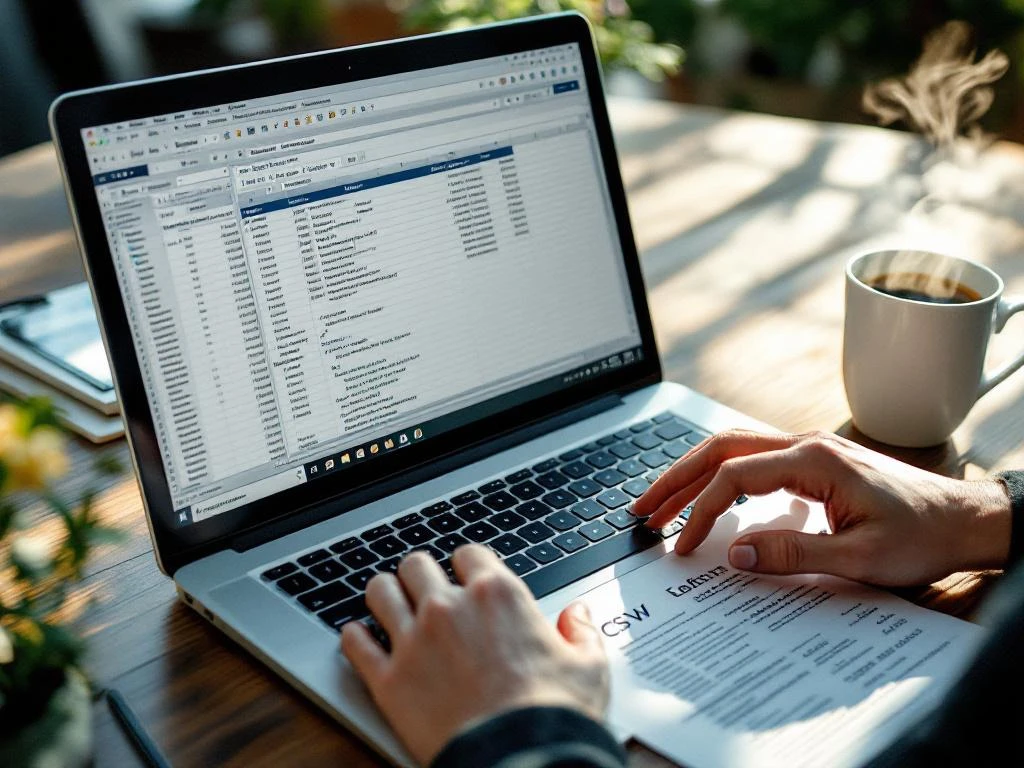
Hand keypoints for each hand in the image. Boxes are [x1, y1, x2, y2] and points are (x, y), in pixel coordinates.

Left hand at [340, 545, 608, 765]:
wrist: (518, 758)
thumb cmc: (553, 714)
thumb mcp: (587, 667)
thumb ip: (581, 632)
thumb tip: (578, 615)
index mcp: (497, 594)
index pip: (468, 553)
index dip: (467, 566)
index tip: (467, 579)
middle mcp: (449, 607)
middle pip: (417, 564)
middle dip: (421, 574)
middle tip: (425, 590)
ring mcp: (414, 640)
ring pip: (380, 591)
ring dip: (384, 594)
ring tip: (389, 604)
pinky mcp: (388, 680)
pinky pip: (354, 644)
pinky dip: (354, 638)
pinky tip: (358, 638)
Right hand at [631, 430, 1011, 586]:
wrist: (965, 520)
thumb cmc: (921, 536)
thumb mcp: (859, 557)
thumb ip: (792, 553)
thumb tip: (736, 554)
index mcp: (814, 460)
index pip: (734, 477)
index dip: (699, 512)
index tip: (682, 545)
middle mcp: (806, 445)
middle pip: (720, 448)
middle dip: (676, 478)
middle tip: (642, 509)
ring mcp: (810, 449)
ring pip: (733, 448)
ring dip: (694, 473)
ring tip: (661, 503)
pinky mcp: (814, 461)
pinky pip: (754, 459)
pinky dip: (720, 475)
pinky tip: (708, 497)